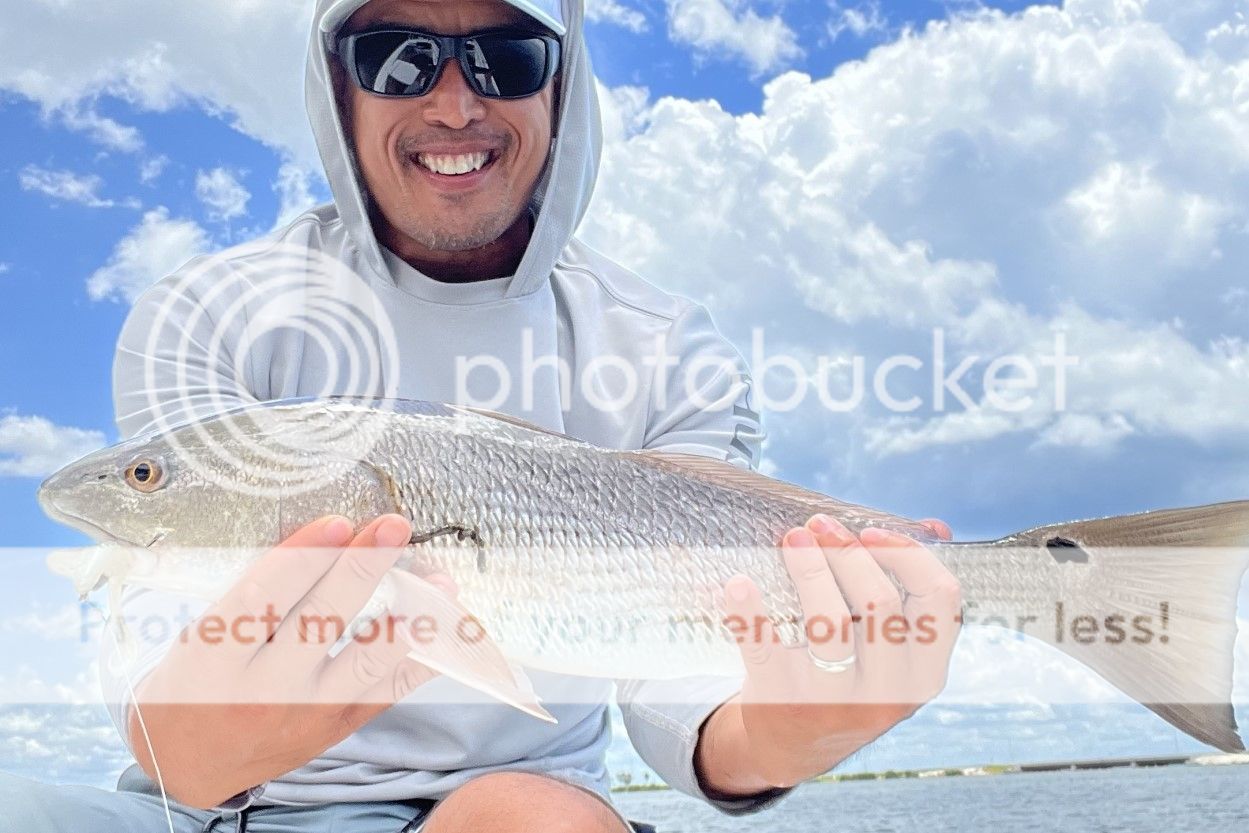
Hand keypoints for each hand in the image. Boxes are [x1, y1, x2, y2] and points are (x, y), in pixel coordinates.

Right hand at [128, 515, 455, 807]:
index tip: (338, 523)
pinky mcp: (337, 727)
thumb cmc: (194, 682)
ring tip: (437, 580)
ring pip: (366, 660)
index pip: (263, 598)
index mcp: (213, 659)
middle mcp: (262, 689)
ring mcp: (306, 712)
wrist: (192, 765)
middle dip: (362, 567)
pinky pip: (388, 689)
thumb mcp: (201, 635)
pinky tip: (440, 625)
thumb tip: (324, 539)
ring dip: (407, 614)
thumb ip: (255, 594)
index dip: (303, 558)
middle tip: (395, 527)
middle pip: (320, 620)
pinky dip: (419, 655)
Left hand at [697, 514, 960, 794]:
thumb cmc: (849, 677)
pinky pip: (765, 650)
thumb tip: (935, 526)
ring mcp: (834, 701)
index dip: (907, 554)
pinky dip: (749, 613)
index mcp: (923, 672)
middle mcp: (887, 692)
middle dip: (847, 553)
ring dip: (809, 570)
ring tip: (792, 539)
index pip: (939, 598)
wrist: (793, 745)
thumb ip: (910, 592)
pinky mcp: (782, 701)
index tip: (869, 530)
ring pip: (829, 624)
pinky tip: (738, 583)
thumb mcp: (890, 651)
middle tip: (818, 525)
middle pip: (879, 603)